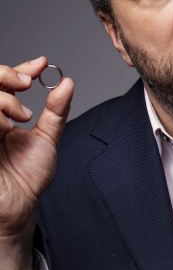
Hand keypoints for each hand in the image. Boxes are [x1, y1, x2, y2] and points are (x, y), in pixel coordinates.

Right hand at [0, 57, 73, 269]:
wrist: (18, 206)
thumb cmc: (29, 176)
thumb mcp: (47, 139)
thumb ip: (56, 111)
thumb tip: (68, 83)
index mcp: (1, 115)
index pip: (4, 82)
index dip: (20, 68)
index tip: (42, 64)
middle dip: (7, 75)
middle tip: (26, 83)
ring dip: (2, 98)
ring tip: (22, 115)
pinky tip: (4, 126)